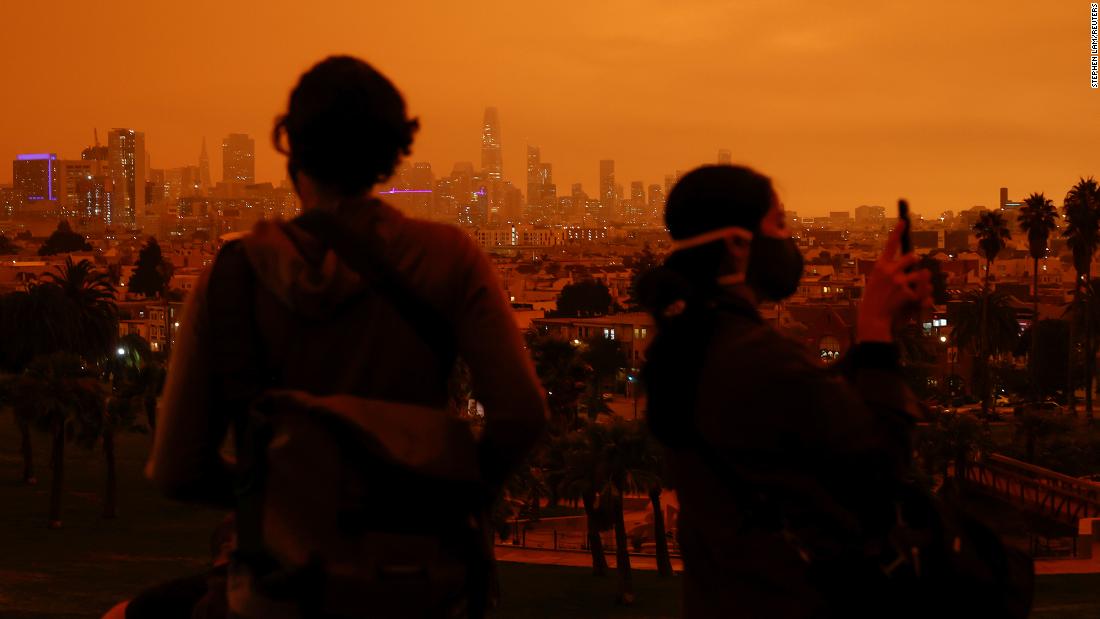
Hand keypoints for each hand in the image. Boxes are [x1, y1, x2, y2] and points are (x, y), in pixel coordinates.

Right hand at [857, 220, 932, 342]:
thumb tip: (919, 270)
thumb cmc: (874, 301)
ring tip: (906, 293)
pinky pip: (921, 291)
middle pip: (912, 257)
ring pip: (920, 275)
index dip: (898, 231)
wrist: (872, 319)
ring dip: (918, 282)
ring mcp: (899, 281)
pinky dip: (919, 298)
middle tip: (912, 268)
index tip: (904, 221)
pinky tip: (908, 304)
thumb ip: (892, 273)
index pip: (891, 244)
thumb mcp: (877, 282)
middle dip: (914, 262)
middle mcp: (889, 270)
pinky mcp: (907, 292)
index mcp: (880, 266)